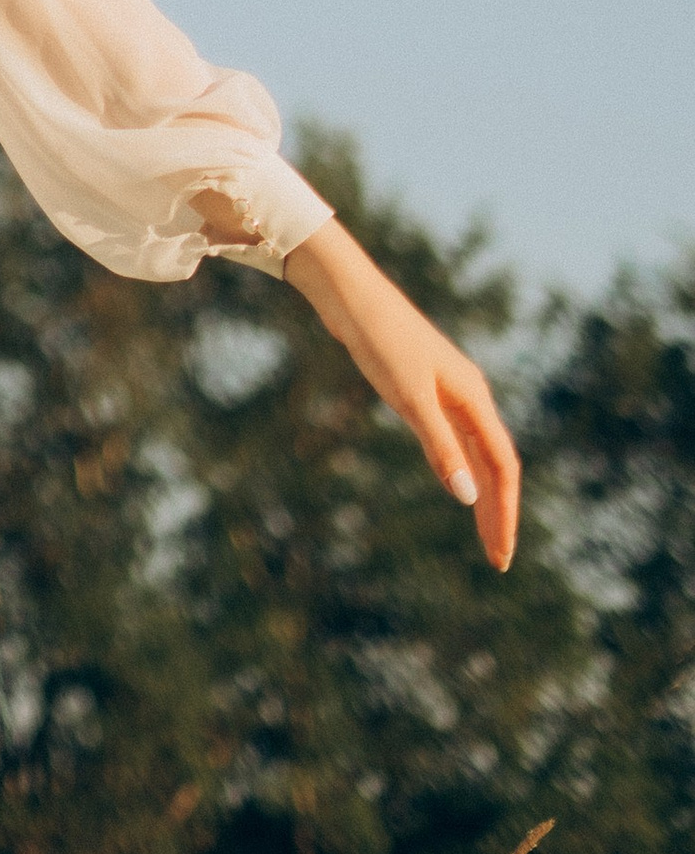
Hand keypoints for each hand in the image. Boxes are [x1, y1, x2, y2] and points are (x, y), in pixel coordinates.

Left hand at [284, 220, 520, 569]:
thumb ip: (440, 447)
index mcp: (474, 398)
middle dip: (498, 512)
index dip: (505, 513)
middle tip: (497, 560)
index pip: (503, 467)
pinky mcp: (423, 387)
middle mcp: (468, 396)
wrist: (349, 293)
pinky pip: (453, 438)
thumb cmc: (380, 339)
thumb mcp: (410, 397)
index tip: (501, 556)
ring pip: (475, 453)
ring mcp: (447, 391)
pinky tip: (454, 484)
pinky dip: (459, 467)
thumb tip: (468, 499)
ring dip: (481, 494)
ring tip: (484, 534)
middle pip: (494, 464)